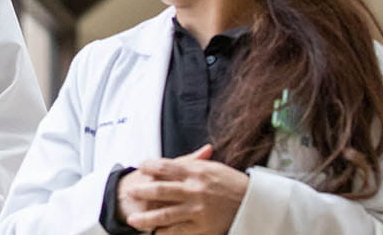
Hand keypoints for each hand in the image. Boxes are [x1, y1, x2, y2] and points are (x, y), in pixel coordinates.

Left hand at [125, 145, 248, 234]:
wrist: (253, 203)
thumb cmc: (231, 183)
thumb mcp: (213, 167)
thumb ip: (192, 161)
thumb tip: (170, 155)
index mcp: (196, 172)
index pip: (165, 167)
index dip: (149, 166)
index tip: (140, 166)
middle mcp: (194, 190)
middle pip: (160, 189)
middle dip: (142, 191)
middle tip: (129, 193)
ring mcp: (197, 210)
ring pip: (165, 214)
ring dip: (146, 218)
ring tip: (132, 220)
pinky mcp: (202, 227)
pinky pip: (178, 231)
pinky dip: (164, 233)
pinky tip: (155, 233)